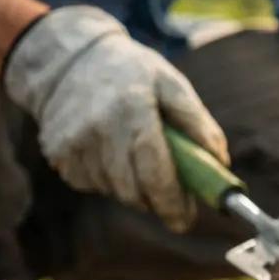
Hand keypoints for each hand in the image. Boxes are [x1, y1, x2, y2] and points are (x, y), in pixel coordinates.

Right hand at [3, 5, 227, 232]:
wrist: (70, 60)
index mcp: (132, 110)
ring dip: (135, 188)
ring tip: (141, 159)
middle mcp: (98, 129)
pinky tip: (114, 153)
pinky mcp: (58, 155)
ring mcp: (72, 144)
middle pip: (134, 190)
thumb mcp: (173, 85)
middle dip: (158, 201)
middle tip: (175, 198)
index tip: (187, 219)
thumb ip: (198, 124)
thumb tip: (220, 164)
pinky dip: (111, 179)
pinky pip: (93, 184)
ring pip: (114, 191)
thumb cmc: (134, 73)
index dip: (173, 201)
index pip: (155, 171)